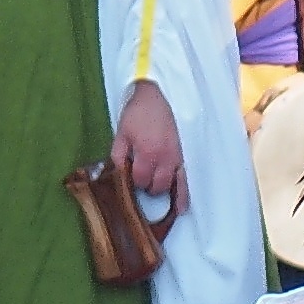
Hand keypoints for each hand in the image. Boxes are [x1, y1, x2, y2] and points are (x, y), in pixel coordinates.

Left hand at [113, 77, 185, 221]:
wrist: (158, 96)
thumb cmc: (138, 113)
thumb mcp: (122, 133)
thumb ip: (119, 155)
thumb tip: (117, 173)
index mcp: (147, 153)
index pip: (140, 181)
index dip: (132, 181)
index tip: (127, 176)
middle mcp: (165, 159)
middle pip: (156, 187)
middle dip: (146, 186)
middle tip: (139, 178)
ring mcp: (177, 159)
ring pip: (171, 186)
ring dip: (161, 189)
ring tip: (153, 188)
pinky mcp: (184, 156)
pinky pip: (185, 180)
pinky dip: (183, 195)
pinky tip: (181, 208)